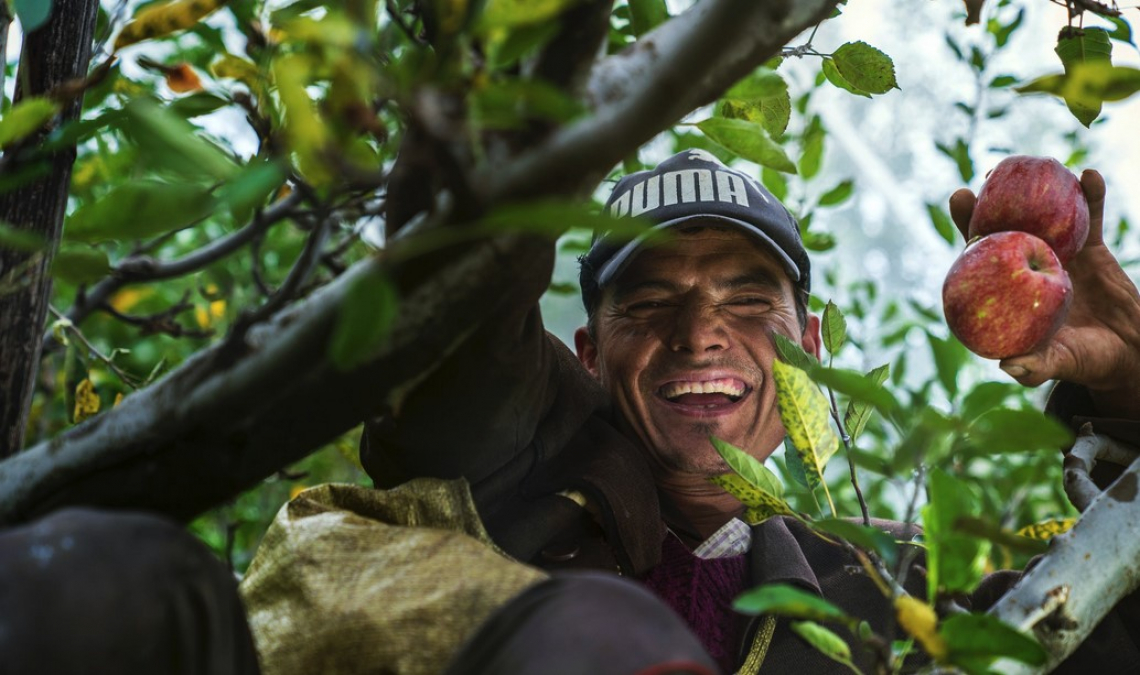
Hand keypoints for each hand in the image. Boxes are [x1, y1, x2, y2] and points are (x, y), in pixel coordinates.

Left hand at [949, 170, 1139, 417]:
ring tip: (1036, 163)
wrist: (1127, 353)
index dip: (967, 229)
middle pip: (1005, 228)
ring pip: (1045, 217)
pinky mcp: (1092, 250)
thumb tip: (1008, 366)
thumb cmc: (1083, 362)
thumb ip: (1035, 366)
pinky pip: (1091, 219)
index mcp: (1008, 291)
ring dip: (1041, 191)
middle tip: (985, 178)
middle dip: (991, 202)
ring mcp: (1059, 255)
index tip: (958, 201)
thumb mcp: (1058, 364)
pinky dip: (1091, 197)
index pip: (980, 257)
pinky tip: (1090, 176)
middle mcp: (1027, 268)